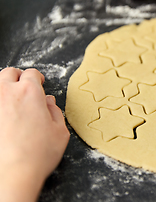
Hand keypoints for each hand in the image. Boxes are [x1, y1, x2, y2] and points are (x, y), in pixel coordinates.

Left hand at [0, 68, 69, 201]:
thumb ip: (55, 111)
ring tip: (9, 100)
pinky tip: (3, 115)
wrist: (13, 173)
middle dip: (17, 78)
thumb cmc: (38, 154)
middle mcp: (6, 93)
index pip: (31, 73)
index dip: (37, 78)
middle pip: (8, 73)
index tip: (39, 83)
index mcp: (30, 92)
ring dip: (3, 88)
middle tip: (22, 87)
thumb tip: (48, 102)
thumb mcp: (60, 131)